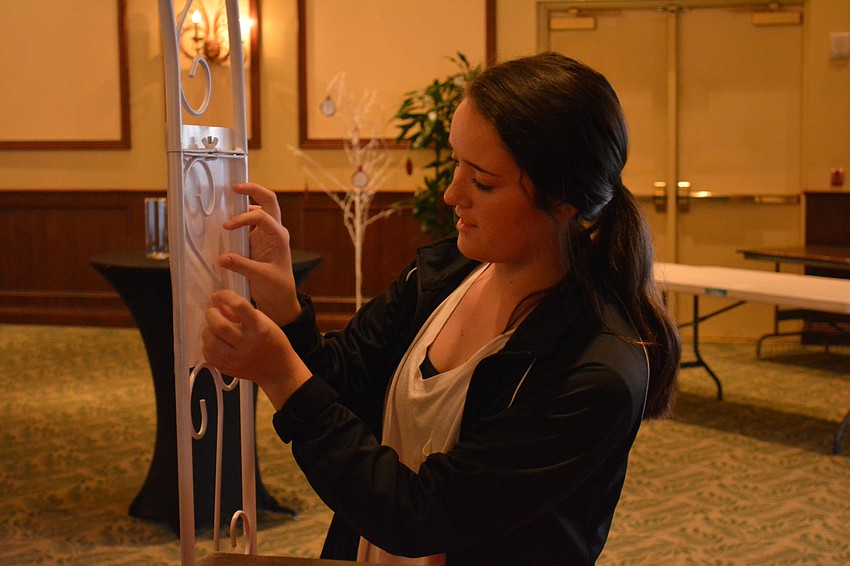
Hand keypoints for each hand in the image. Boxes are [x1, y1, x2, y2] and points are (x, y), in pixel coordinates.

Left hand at [203, 290, 310, 410]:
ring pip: (211, 342)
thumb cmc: (272, 341)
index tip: (219, 295)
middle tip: (214, 313)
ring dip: (207, 331)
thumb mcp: (262, 321)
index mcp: (259, 328)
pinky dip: (207, 345)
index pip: (239, 306)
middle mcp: (248, 344)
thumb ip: (240, 312)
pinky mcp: (228, 369)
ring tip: (213, 328)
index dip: (225, 296)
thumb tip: (217, 302)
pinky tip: (215, 342)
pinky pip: (209, 355)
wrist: (278, 369)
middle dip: (211, 314)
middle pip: (220, 326)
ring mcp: (237, 359)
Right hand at [219, 182, 300, 325]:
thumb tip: (221, 257)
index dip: (244, 217)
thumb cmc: (277, 288)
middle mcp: (274, 231)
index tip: (227, 226)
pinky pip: (249, 222)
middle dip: (253, 190)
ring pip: (260, 208)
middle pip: (268, 201)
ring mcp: (266, 235)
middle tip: (234, 187)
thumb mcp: (261, 277)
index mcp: (279, 237)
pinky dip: (239, 216)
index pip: (262, 216)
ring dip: (246, 200)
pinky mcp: (256, 241)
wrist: (281, 300)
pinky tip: (226, 218)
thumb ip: (242, 265)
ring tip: (229, 196)